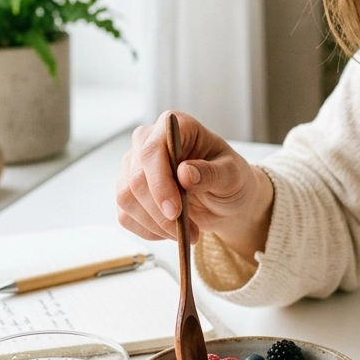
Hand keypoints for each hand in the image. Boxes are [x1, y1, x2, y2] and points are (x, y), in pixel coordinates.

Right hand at [116, 111, 273, 256]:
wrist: (226, 201)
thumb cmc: (231, 180)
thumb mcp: (233, 176)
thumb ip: (211, 173)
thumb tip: (185, 173)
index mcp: (175, 127)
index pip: (152, 151)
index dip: (159, 182)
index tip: (174, 211)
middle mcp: (148, 142)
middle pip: (135, 179)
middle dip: (160, 212)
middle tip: (189, 231)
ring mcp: (133, 167)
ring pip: (126, 199)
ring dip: (156, 224)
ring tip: (186, 232)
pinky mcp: (129, 192)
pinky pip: (126, 216)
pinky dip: (150, 231)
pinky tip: (171, 231)